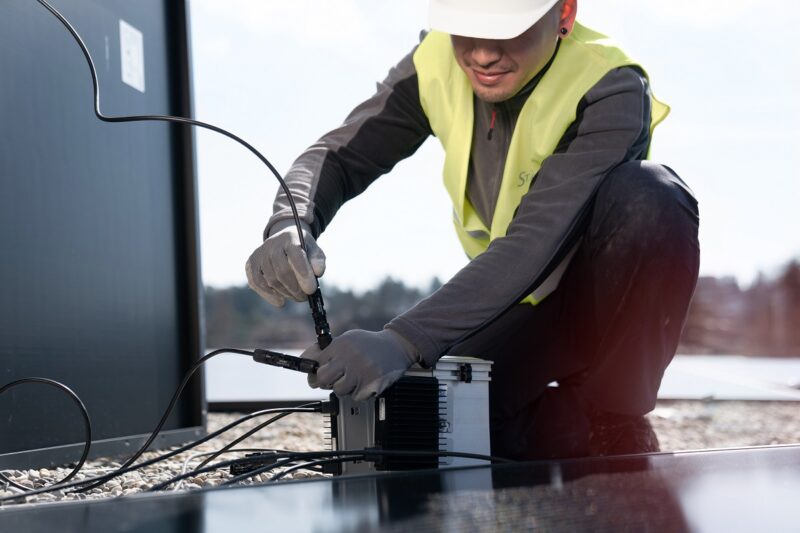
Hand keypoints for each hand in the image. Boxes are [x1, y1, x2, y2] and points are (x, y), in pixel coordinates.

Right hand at [245, 219, 325, 306]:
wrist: (282, 240)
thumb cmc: (302, 249)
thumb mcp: (313, 250)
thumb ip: (318, 260)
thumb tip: (318, 272)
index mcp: (290, 238)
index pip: (296, 256)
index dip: (304, 275)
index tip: (311, 290)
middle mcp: (272, 245)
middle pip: (283, 272)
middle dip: (296, 288)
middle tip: (305, 297)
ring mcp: (259, 254)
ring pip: (271, 281)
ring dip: (286, 293)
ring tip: (297, 296)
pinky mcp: (250, 264)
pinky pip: (257, 284)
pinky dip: (269, 295)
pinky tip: (280, 300)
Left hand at [303, 329, 418, 400]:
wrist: (397, 346)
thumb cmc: (370, 344)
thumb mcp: (349, 339)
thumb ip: (331, 349)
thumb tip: (309, 361)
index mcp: (341, 344)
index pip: (315, 361)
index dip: (313, 369)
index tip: (313, 373)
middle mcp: (349, 357)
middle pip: (322, 378)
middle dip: (323, 382)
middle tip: (329, 380)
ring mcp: (360, 371)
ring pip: (339, 390)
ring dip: (344, 387)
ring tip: (354, 377)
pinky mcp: (371, 384)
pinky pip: (355, 396)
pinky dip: (359, 392)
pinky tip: (365, 381)